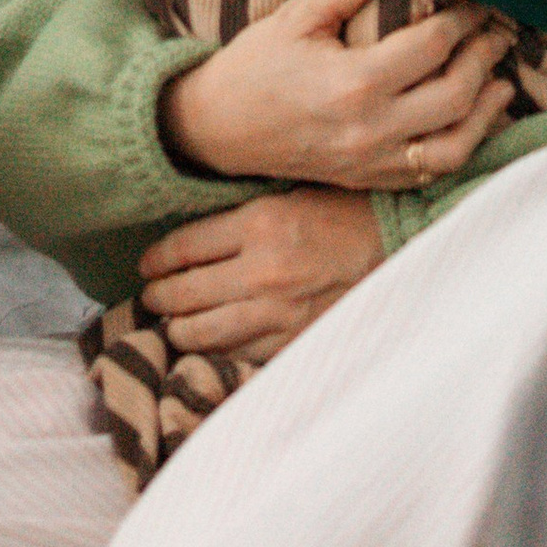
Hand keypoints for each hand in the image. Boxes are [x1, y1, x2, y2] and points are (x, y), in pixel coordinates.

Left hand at [136, 185, 382, 363]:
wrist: (400, 247)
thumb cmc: (344, 212)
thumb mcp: (289, 193)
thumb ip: (242, 213)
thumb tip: (192, 232)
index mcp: (259, 224)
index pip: (184, 247)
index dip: (156, 259)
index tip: (146, 265)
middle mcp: (263, 272)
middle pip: (185, 294)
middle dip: (159, 298)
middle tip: (150, 297)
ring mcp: (279, 313)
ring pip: (205, 333)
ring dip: (179, 330)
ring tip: (171, 324)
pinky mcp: (295, 341)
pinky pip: (241, 354)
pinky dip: (218, 352)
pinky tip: (210, 345)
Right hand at [159, 0, 516, 195]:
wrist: (219, 130)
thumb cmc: (255, 67)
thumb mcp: (295, 17)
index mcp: (354, 83)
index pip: (430, 48)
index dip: (460, 22)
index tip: (474, 2)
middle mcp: (371, 128)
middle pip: (454, 97)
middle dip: (484, 60)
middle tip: (498, 34)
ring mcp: (372, 161)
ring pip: (453, 146)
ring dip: (485, 114)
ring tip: (503, 84)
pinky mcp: (369, 180)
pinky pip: (430, 173)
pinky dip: (461, 147)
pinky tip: (473, 123)